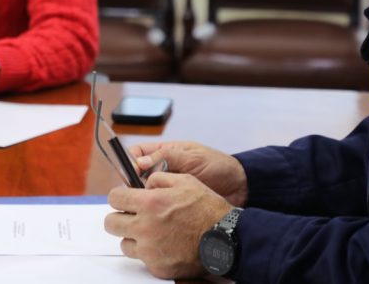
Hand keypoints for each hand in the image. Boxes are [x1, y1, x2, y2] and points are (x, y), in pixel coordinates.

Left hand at [106, 172, 233, 279]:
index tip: (124, 199)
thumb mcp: (185, 181)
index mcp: (150, 203)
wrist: (225, 238)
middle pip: (111, 223)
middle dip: (119, 217)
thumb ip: (159, 178)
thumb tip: (145, 182)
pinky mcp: (156, 266)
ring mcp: (149, 250)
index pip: (115, 198)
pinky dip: (148, 252)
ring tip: (150, 232)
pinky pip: (141, 258)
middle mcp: (145, 227)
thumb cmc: (207, 209)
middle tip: (132, 216)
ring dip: (133, 237)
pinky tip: (163, 245)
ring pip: (124, 243)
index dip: (119, 197)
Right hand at [130, 141, 248, 206]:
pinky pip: (157, 205)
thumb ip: (167, 157)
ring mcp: (168, 187)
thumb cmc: (218, 166)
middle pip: (136, 174)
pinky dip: (152, 209)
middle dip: (132, 183)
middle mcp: (163, 169)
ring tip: (142, 206)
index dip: (130, 162)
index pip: (137, 153)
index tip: (131, 174)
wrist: (239, 187)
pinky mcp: (173, 203)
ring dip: (141, 198)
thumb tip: (140, 163)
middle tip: (134, 194)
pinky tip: (152, 215)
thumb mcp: (192, 158)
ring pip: (144, 191)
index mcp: (165, 152)